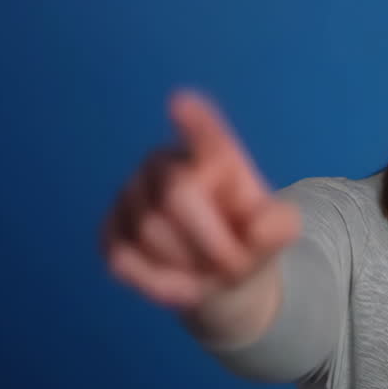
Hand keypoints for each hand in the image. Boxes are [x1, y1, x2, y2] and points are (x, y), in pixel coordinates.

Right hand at [100, 89, 300, 315]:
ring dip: (188, 267)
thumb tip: (258, 231)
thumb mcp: (277, 232)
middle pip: (178, 195)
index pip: (205, 134)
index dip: (193, 120)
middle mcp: (165, 163)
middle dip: (211, 243)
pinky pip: (124, 259)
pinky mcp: (109, 231)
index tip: (181, 103)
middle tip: (235, 268)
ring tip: (209, 273)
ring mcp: (131, 194)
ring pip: (150, 232)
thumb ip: (278, 227)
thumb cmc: (249, 239)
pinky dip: (158, 283)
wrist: (221, 277)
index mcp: (214, 154)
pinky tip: (182, 285)